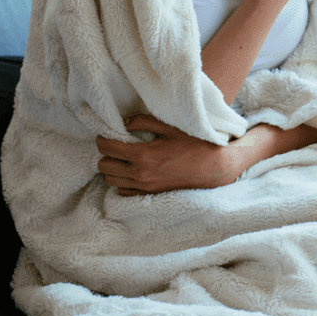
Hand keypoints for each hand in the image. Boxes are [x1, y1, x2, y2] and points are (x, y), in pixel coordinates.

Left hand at [96, 115, 244, 195]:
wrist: (214, 168)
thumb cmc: (195, 145)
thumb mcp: (170, 127)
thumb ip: (143, 121)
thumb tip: (124, 122)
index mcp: (143, 155)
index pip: (106, 148)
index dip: (102, 139)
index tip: (107, 135)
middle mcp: (140, 173)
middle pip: (104, 166)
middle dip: (106, 154)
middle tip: (115, 146)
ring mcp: (145, 186)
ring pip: (110, 180)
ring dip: (112, 169)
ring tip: (122, 159)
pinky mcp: (150, 194)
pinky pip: (123, 191)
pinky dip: (122, 182)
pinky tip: (132, 172)